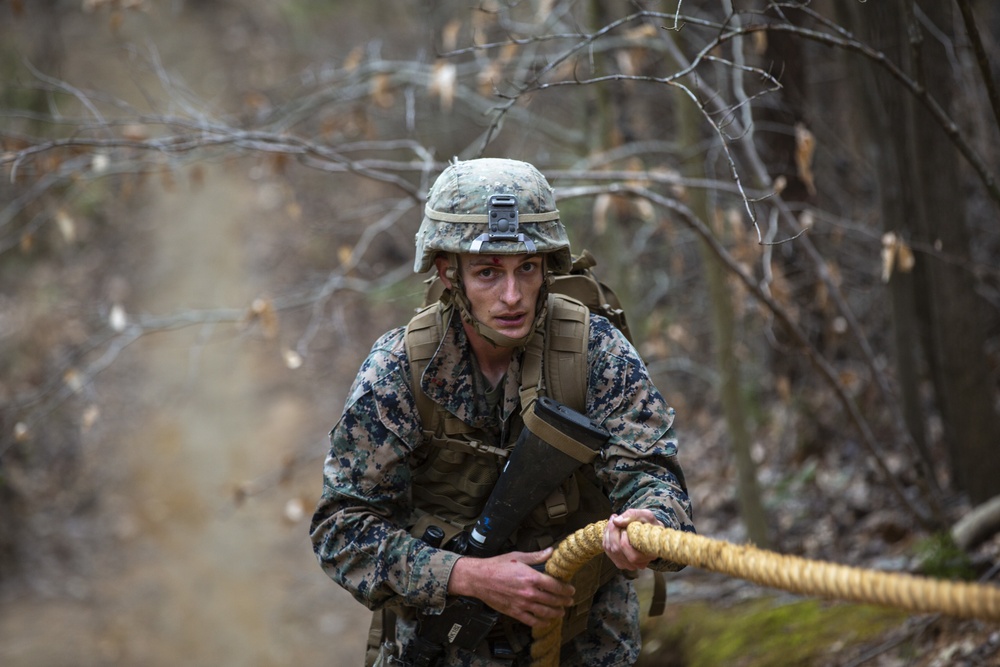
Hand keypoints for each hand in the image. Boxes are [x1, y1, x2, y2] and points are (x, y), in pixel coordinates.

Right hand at [447, 548, 574, 626]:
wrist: (479, 578)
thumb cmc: (497, 565)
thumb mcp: (517, 556)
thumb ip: (536, 556)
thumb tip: (551, 551)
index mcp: (531, 577)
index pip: (555, 586)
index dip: (566, 589)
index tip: (571, 590)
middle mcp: (529, 592)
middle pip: (552, 600)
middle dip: (564, 601)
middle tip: (570, 601)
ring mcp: (522, 604)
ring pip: (544, 612)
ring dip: (555, 613)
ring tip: (561, 612)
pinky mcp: (514, 612)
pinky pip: (531, 620)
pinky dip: (541, 623)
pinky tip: (546, 622)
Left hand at [603, 508, 661, 570]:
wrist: (650, 532)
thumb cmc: (649, 524)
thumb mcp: (645, 515)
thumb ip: (632, 516)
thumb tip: (616, 521)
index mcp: (649, 554)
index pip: (631, 551)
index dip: (623, 536)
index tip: (620, 522)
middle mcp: (639, 563)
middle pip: (617, 550)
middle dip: (612, 531)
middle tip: (614, 518)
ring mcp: (628, 565)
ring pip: (610, 550)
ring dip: (608, 534)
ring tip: (612, 522)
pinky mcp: (620, 562)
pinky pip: (608, 551)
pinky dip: (606, 538)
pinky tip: (610, 530)